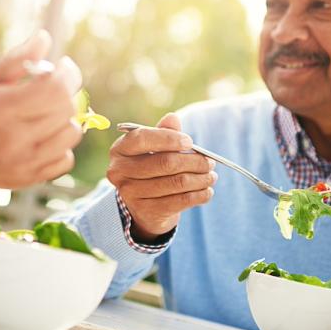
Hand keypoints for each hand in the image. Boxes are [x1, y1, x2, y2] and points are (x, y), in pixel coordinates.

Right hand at [0, 30, 83, 189]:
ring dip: (64, 117)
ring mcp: (22, 165)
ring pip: (71, 135)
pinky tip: (41, 133)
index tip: (62, 65)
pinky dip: (60, 144)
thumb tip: (45, 38)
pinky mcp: (25, 180)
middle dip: (65, 90)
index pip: (55, 89)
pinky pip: (64, 160)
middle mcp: (14, 141)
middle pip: (66, 110)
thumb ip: (13, 60)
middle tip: (50, 83)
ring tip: (44, 109)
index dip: (67, 72)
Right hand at [107, 113, 216, 241]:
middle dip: (194, 161)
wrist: (143, 206)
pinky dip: (199, 195)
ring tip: (211, 176)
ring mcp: (130, 193)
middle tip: (210, 162)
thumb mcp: (153, 148)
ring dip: (200, 179)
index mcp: (119, 150)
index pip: (142, 139)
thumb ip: (163, 132)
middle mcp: (119, 171)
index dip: (168, 138)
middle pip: (165, 163)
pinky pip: (180, 201)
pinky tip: (207, 191)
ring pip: (176, 182)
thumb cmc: (150, 168)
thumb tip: (172, 118)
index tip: (190, 142)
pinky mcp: (145, 211)